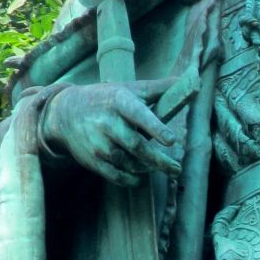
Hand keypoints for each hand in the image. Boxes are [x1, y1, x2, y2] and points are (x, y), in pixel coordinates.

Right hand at [39, 83, 179, 187]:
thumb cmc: (106, 99)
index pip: (139, 115)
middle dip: (159, 161)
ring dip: (147, 169)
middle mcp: (107, 123)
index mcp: (119, 102)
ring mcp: (99, 143)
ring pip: (129, 163)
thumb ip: (159, 89)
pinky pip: (116, 176)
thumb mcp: (129, 89)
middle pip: (137, 146)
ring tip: (162, 168)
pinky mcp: (93, 160)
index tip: (171, 140)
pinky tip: (142, 178)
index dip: (155, 128)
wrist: (65, 113)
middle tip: (177, 169)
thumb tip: (193, 79)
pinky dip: (132, 180)